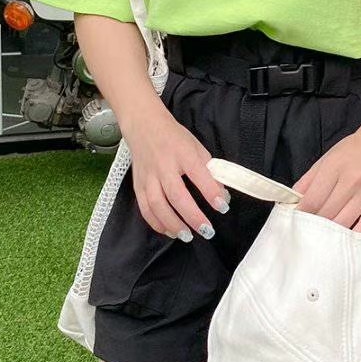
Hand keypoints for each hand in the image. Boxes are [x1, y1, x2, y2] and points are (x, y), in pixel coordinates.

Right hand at [123, 109, 231, 241]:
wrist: (143, 126)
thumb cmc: (174, 138)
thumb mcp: (196, 146)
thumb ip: (209, 169)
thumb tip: (221, 195)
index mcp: (182, 153)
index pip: (198, 174)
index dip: (211, 192)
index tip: (222, 206)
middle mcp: (163, 166)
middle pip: (176, 195)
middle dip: (192, 216)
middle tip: (207, 230)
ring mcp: (148, 176)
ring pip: (157, 205)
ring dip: (173, 224)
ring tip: (187, 236)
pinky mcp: (137, 185)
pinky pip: (145, 208)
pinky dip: (156, 222)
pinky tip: (169, 231)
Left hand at [290, 128, 360, 234]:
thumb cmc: (351, 151)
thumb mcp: (325, 159)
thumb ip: (307, 180)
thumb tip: (292, 201)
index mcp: (335, 168)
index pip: (313, 199)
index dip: (301, 213)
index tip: (294, 219)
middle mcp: (352, 182)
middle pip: (326, 213)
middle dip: (312, 224)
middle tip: (304, 229)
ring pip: (343, 223)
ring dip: (329, 232)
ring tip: (319, 234)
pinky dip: (351, 236)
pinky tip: (341, 237)